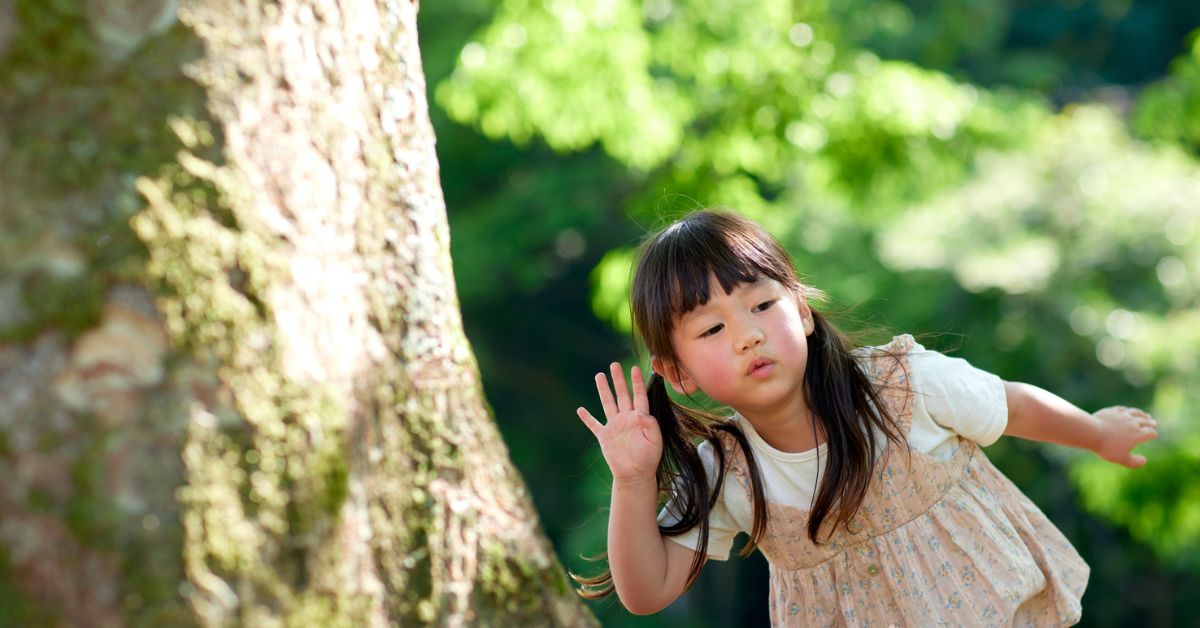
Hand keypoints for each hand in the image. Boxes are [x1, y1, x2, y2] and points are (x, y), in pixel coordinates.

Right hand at [577, 363, 662, 482]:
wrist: (635, 475)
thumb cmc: (648, 458)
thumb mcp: (655, 441)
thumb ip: (650, 425)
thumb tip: (641, 411)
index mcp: (640, 418)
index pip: (639, 396)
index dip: (637, 382)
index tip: (634, 368)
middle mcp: (626, 418)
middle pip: (622, 394)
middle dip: (618, 380)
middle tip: (614, 365)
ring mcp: (614, 426)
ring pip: (608, 404)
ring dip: (604, 390)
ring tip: (599, 376)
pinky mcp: (604, 437)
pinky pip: (594, 425)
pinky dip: (587, 418)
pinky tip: (580, 410)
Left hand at [1092, 406, 1157, 467]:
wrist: (1091, 432)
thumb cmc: (1107, 447)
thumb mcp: (1121, 459)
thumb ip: (1134, 462)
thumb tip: (1144, 461)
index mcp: (1137, 435)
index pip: (1150, 433)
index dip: (1153, 434)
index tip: (1153, 435)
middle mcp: (1132, 423)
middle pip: (1144, 421)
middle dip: (1150, 423)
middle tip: (1153, 423)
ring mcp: (1122, 415)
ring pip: (1135, 413)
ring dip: (1142, 414)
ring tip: (1145, 415)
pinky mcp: (1112, 411)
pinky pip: (1123, 409)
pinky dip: (1128, 410)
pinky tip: (1127, 411)